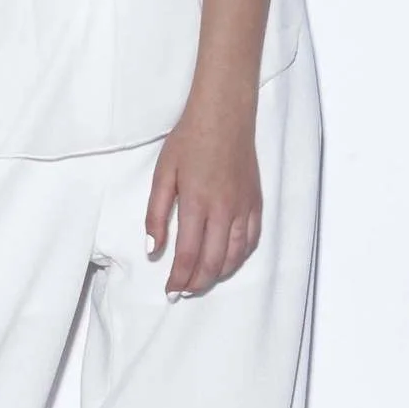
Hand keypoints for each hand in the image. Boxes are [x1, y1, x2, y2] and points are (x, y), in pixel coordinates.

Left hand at [145, 93, 261, 297]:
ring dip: (217, 274)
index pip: (189, 255)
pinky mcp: (256, 203)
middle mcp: (224, 211)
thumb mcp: (163, 174)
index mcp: (197, 204)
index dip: (178, 278)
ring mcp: (244, 208)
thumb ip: (156, 215)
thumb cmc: (188, 141)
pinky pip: (252, 240)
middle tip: (183, 291)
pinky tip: (226, 262)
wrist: (224, 116)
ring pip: (235, 256)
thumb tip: (153, 249)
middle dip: (197, 283)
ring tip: (201, 281)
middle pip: (213, 262)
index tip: (169, 291)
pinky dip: (238, 258)